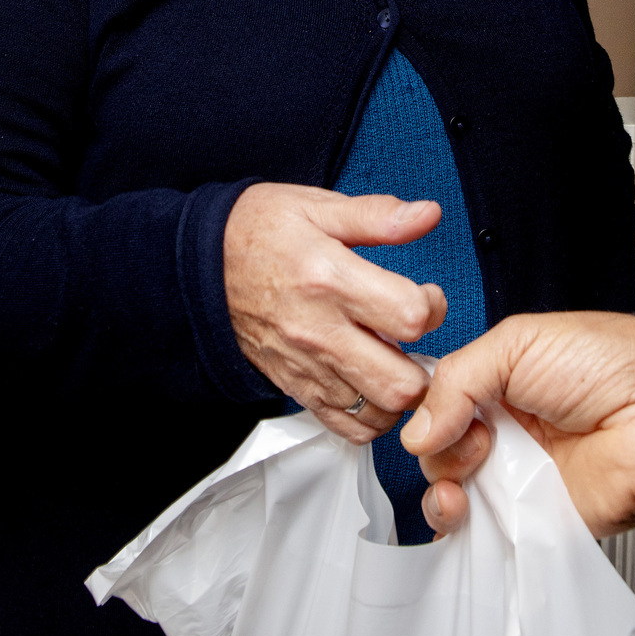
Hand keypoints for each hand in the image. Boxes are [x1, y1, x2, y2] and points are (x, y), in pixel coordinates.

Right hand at [223, 184, 446, 443]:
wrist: (201, 266)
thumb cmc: (258, 233)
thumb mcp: (317, 207)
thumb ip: (377, 216)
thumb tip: (426, 214)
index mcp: (329, 278)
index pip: (409, 316)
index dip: (433, 306)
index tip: (425, 296)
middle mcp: (319, 330)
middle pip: (401, 382)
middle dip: (426, 363)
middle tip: (419, 341)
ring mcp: (307, 366)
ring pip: (379, 412)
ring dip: (401, 393)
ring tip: (398, 361)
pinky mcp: (297, 388)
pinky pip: (347, 428)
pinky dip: (371, 416)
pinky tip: (373, 385)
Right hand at [399, 311, 634, 536]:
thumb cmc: (605, 364)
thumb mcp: (517, 343)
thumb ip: (457, 379)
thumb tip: (416, 431)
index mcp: (496, 383)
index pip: (437, 403)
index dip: (423, 412)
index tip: (426, 413)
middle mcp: (502, 432)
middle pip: (437, 451)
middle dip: (439, 447)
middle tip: (477, 436)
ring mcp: (516, 478)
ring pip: (451, 494)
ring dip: (442, 489)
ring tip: (468, 478)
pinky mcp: (532, 520)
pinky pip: (484, 535)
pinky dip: (462, 529)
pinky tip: (464, 510)